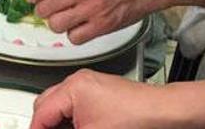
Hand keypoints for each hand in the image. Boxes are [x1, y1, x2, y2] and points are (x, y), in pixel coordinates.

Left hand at [27, 0, 175, 43]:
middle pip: (45, 8)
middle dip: (43, 10)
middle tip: (48, 8)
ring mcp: (92, 9)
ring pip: (56, 25)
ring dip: (57, 22)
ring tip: (64, 17)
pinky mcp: (102, 25)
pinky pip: (75, 37)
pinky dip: (74, 34)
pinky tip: (79, 26)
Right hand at [30, 70, 167, 128]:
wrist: (163, 113)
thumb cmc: (136, 119)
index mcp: (73, 88)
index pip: (41, 113)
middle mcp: (78, 81)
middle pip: (45, 104)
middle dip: (44, 124)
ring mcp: (89, 85)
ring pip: (59, 105)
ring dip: (57, 123)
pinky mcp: (99, 92)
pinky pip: (73, 104)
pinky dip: (70, 119)